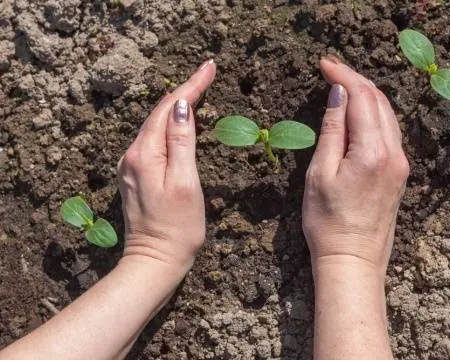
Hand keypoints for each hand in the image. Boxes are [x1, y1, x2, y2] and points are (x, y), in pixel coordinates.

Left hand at [117, 60, 215, 279]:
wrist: (155, 261)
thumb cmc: (178, 227)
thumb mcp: (186, 183)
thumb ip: (182, 143)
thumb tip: (183, 107)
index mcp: (146, 154)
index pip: (170, 108)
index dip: (192, 85)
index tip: (210, 66)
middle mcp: (133, 155)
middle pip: (161, 113)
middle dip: (185, 91)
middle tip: (208, 73)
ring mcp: (132, 165)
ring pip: (156, 125)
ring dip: (177, 106)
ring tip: (199, 89)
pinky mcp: (136, 175)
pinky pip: (154, 141)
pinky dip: (170, 126)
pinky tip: (182, 123)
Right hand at [303, 56, 408, 276]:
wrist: (353, 261)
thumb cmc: (329, 223)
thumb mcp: (320, 174)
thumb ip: (332, 130)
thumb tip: (337, 95)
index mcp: (373, 152)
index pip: (362, 97)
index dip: (343, 76)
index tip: (325, 64)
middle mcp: (394, 153)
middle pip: (379, 101)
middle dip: (356, 80)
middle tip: (331, 70)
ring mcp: (400, 163)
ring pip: (387, 114)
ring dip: (366, 95)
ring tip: (342, 85)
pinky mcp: (399, 173)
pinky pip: (389, 132)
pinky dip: (373, 114)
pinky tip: (357, 112)